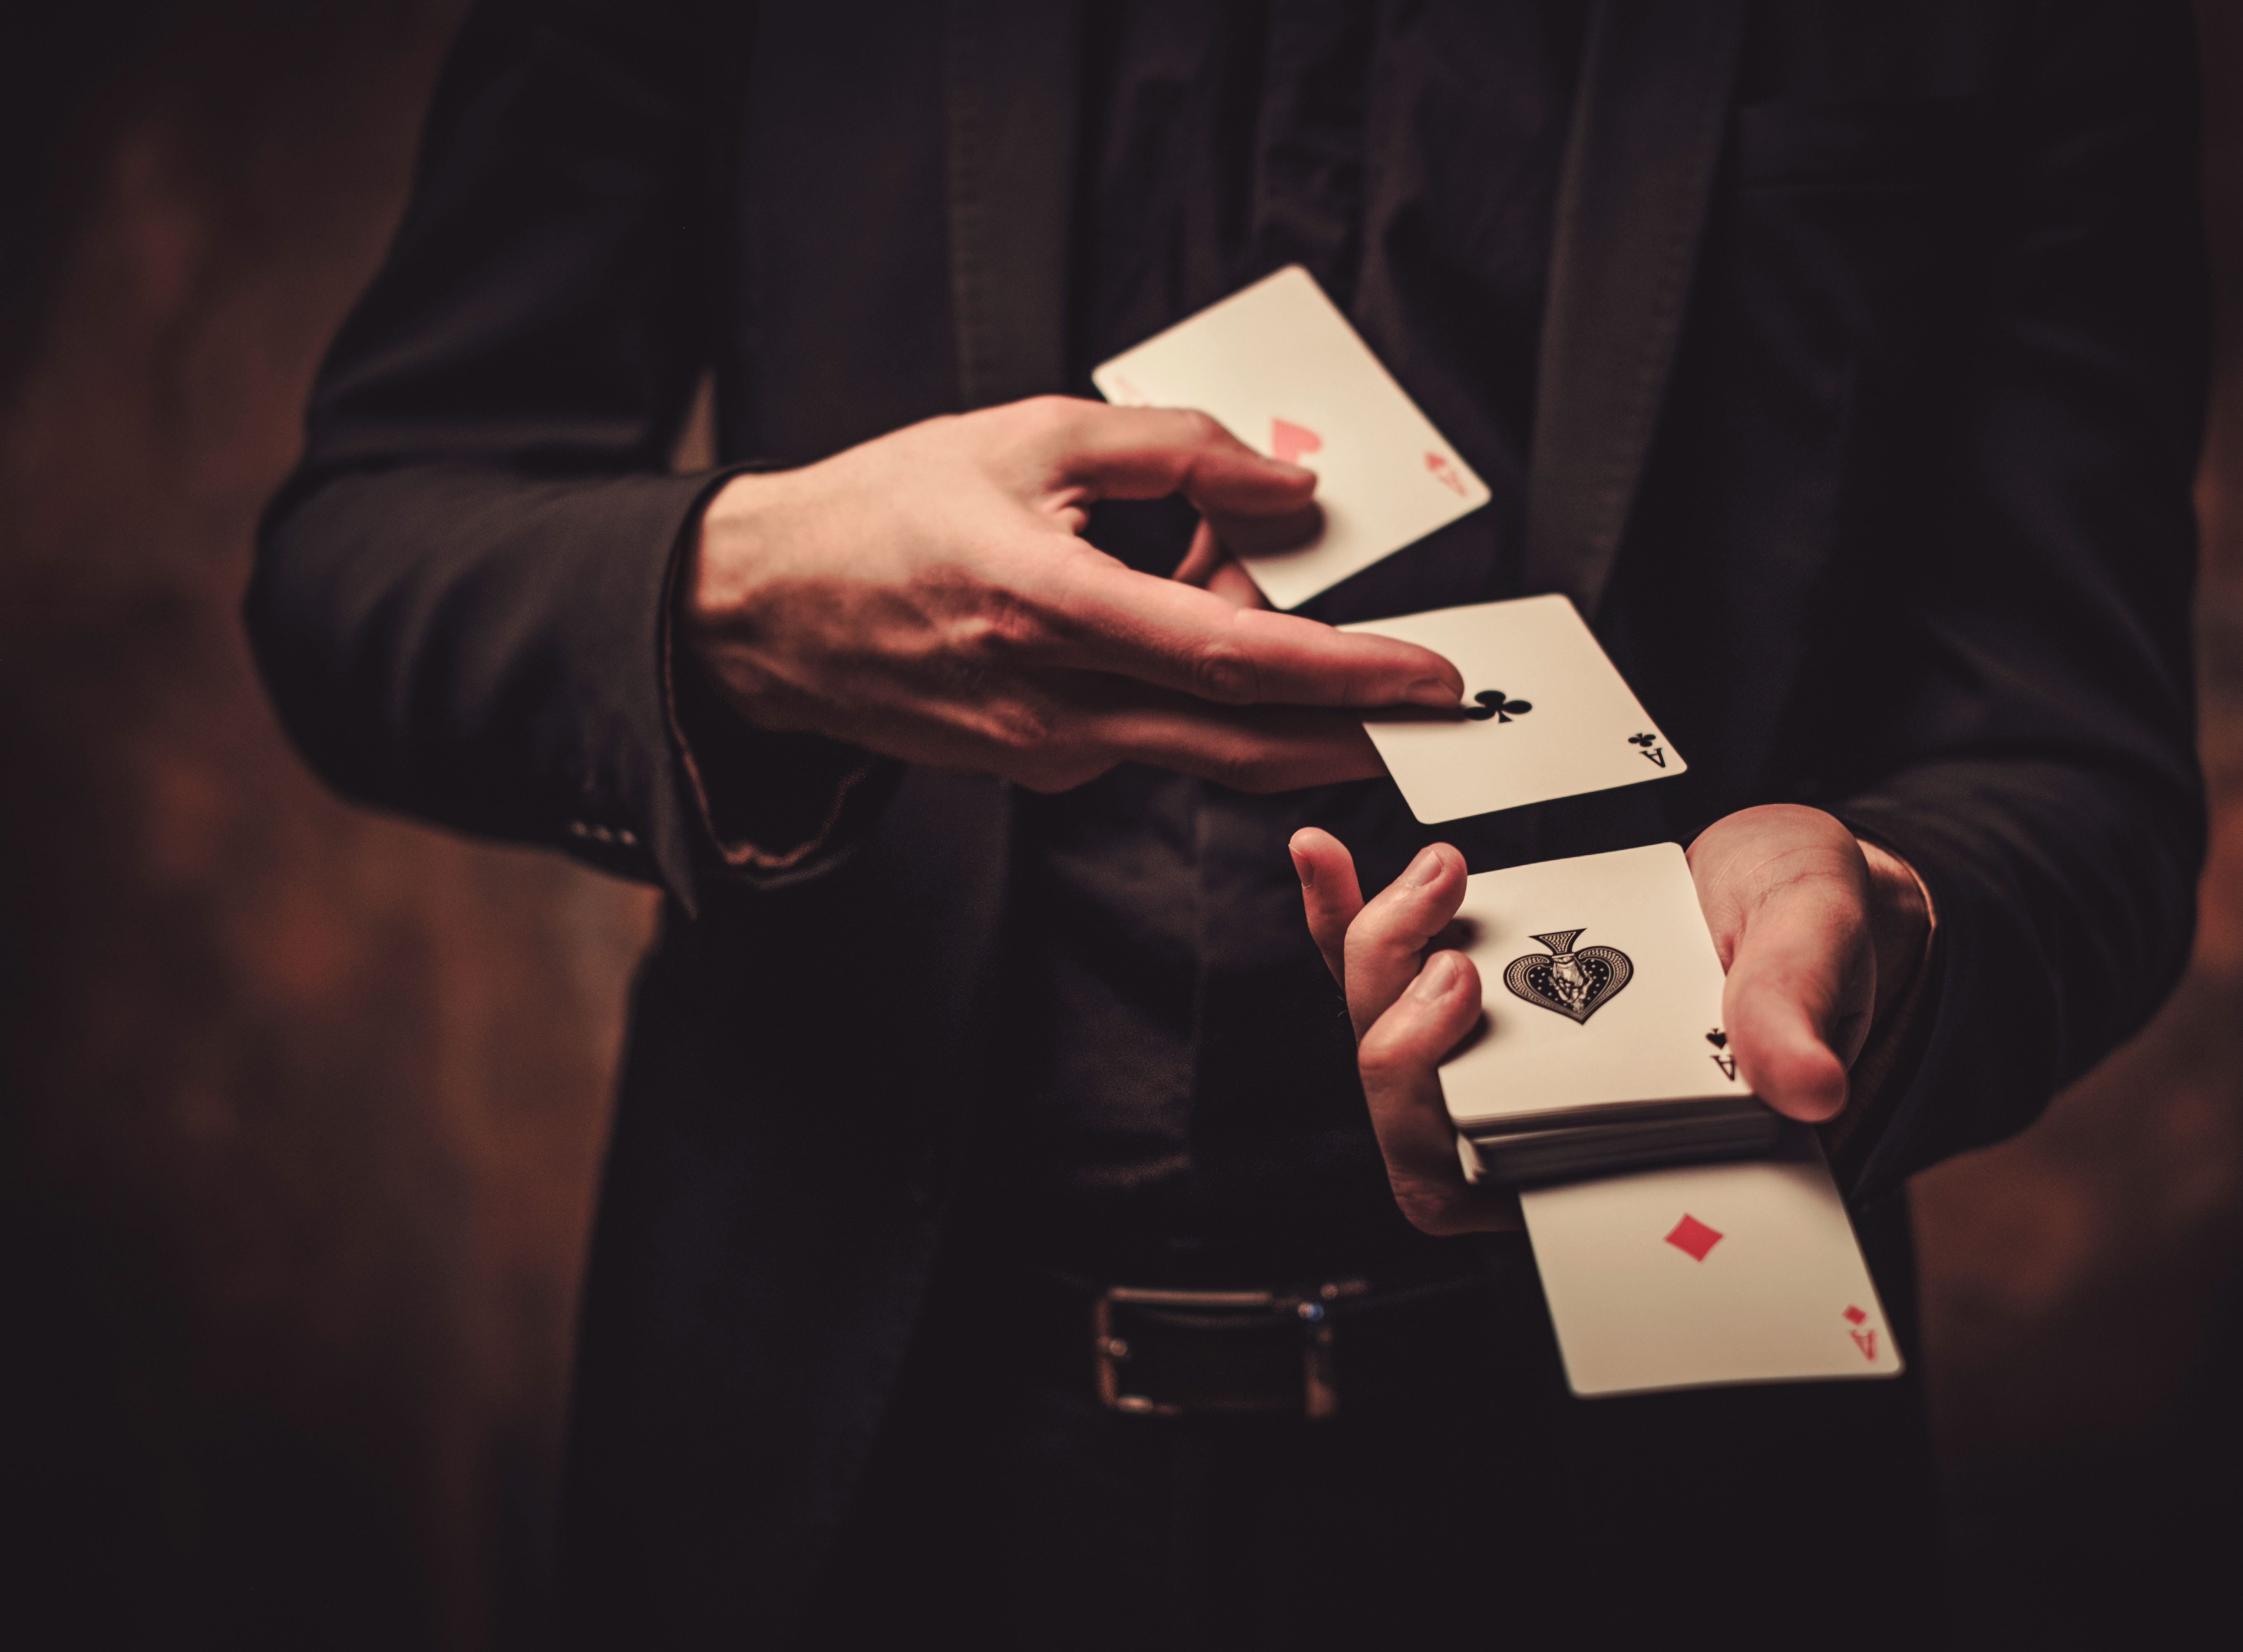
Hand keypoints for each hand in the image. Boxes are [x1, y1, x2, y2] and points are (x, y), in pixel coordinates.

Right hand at [680, 396, 1462, 791]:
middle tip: (1428, 709)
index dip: (1343, 674)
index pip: (1231, 659)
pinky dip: (1186, 688)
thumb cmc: (886, 512)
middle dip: (1351, 731)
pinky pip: (1143, 734)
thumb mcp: (1031, 436)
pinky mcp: (1034, 770)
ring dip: (1258, 689)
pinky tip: (1161, 615)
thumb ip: (1175, 452)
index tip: (1426, 679)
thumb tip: (1287, 487)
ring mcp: (1041, 753)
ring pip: (1195, 740)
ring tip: (1240, 586)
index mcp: (1047, 607)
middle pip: (1239, 742)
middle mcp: (1049, 704)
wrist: (763, 610)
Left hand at [1290, 805, 1929, 1236]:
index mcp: (1634, 1153)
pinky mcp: (1480, 983)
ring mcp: (1506, 1058)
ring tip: (1432, 875)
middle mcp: (1552, 1123)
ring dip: (1375, 965)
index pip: (1507, 1201)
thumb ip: (1800, 1006)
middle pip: (1423, 1132)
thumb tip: (1808, 1084)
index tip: (1460, 1059)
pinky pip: (1383, 973)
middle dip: (1403, 1049)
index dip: (1452, 1160)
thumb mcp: (1818, 941)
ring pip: (1390, 1052)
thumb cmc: (1818, 931)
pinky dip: (1344, 919)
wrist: (1800, 887)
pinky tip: (1317, 851)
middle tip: (1453, 958)